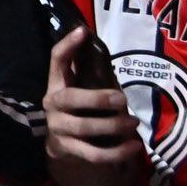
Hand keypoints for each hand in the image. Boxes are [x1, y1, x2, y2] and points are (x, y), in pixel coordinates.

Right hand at [44, 27, 146, 185]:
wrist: (63, 147)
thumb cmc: (80, 110)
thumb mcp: (83, 90)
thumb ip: (93, 75)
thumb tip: (106, 48)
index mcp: (57, 85)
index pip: (56, 61)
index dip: (67, 45)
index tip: (83, 31)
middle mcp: (52, 105)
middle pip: (69, 99)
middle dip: (97, 98)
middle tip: (122, 99)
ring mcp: (57, 129)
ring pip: (84, 128)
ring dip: (112, 126)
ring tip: (133, 123)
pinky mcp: (66, 151)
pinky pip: (93, 154)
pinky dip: (116, 152)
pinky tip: (134, 147)